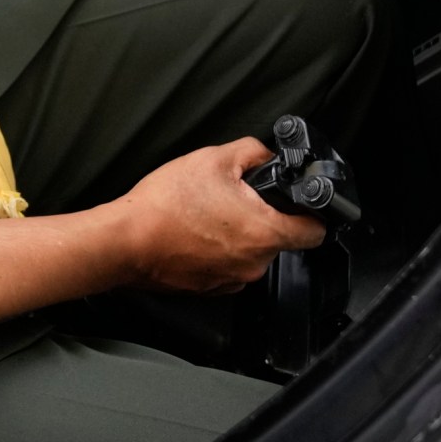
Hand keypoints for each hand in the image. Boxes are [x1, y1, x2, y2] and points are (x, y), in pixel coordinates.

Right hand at [110, 139, 325, 294]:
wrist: (125, 240)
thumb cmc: (165, 205)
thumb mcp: (214, 158)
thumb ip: (252, 152)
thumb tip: (265, 157)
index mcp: (265, 232)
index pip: (316, 232)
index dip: (313, 214)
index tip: (300, 205)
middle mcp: (254, 264)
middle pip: (277, 239)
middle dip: (262, 218)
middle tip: (234, 198)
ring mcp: (231, 280)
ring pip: (249, 253)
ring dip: (237, 235)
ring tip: (206, 214)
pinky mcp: (209, 289)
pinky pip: (226, 266)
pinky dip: (216, 251)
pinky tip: (193, 233)